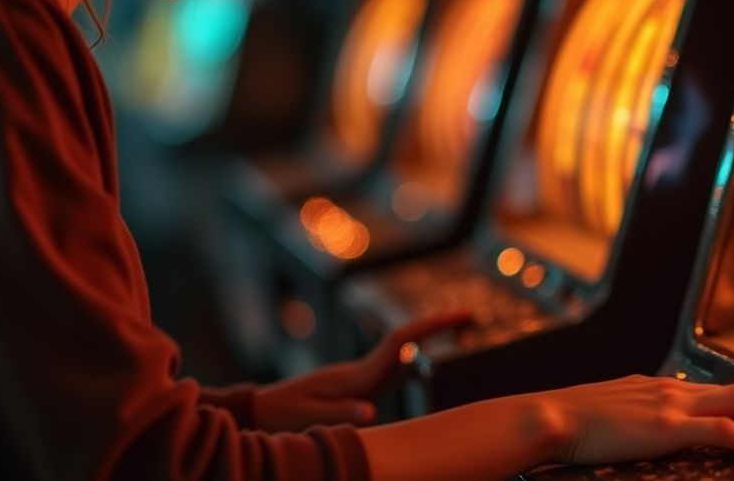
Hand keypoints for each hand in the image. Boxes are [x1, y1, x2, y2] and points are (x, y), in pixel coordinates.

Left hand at [252, 311, 470, 430]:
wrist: (262, 409)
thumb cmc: (284, 414)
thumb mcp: (310, 416)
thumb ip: (342, 412)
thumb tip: (373, 410)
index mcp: (357, 376)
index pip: (400, 344)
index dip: (430, 330)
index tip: (459, 317)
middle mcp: (363, 372)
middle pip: (407, 342)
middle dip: (438, 328)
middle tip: (471, 317)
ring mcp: (362, 378)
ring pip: (401, 355)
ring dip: (428, 343)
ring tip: (462, 335)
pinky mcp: (358, 388)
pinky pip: (393, 371)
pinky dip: (414, 362)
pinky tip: (424, 364)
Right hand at [539, 375, 733, 464]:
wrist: (553, 417)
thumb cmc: (571, 421)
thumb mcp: (608, 412)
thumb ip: (632, 415)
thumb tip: (638, 429)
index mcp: (655, 386)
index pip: (710, 391)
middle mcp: (670, 389)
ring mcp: (671, 404)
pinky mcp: (669, 426)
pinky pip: (723, 429)